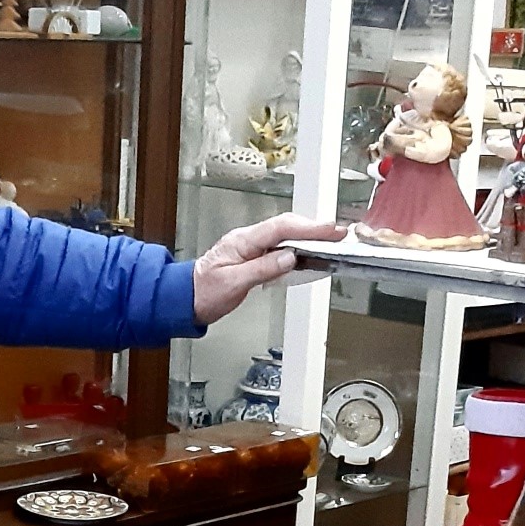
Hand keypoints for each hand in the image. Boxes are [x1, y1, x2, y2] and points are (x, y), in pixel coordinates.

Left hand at [191, 213, 342, 324]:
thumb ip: (262, 269)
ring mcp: (251, 246)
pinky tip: (310, 252)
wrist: (185, 298)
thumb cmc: (204, 292)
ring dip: (308, 237)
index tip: (329, 230)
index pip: (280, 228)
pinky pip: (280, 247)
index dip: (308, 228)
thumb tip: (289, 258)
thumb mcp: (233, 283)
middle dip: (314, 229)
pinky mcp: (254, 256)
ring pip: (285, 235)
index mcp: (242, 241)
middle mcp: (248, 239)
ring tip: (331, 240)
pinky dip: (298, 248)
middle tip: (339, 233)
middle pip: (286, 227)